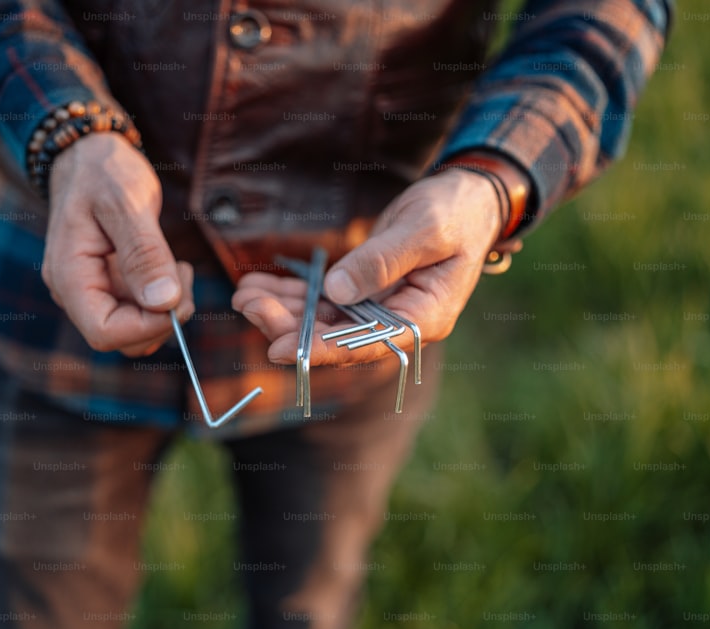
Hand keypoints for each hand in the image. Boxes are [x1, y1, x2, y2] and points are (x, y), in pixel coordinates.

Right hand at [41, 132, 194, 356]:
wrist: (89, 155)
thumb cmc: (102, 171)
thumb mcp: (126, 202)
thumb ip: (144, 253)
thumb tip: (164, 303)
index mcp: (69, 276)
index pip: (104, 332)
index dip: (147, 326)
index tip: (178, 296)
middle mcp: (75, 292)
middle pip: (122, 338)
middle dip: (161, 318)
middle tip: (184, 274)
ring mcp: (92, 291)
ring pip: (135, 329)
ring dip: (166, 309)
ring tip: (179, 267)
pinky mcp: (110, 286)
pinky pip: (139, 311)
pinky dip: (163, 299)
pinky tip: (171, 267)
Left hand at [231, 169, 502, 364]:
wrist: (466, 198)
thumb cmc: (456, 213)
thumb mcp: (425, 230)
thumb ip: (382, 260)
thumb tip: (337, 290)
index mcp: (424, 318)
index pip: (367, 345)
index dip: (322, 350)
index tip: (280, 348)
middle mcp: (397, 322)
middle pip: (336, 337)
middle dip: (289, 326)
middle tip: (249, 306)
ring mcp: (378, 308)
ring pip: (322, 320)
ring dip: (282, 310)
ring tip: (244, 296)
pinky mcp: (362, 291)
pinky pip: (321, 300)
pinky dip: (290, 294)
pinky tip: (257, 286)